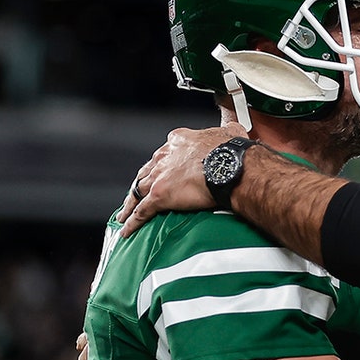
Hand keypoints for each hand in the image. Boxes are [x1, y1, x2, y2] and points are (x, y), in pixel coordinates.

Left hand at [119, 124, 247, 236]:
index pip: (164, 154)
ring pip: (137, 191)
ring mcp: (159, 176)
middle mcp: (164, 157)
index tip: (163, 170)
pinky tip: (127, 230)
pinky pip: (141, 211)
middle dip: (142, 183)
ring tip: (124, 214)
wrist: (229, 166)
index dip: (162, 163)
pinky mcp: (158, 195)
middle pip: (146, 172)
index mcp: (179, 142)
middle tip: (138, 193)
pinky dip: (132, 222)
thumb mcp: (231, 133)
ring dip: (130, 204)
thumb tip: (234, 130)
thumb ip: (228, 131)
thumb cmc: (231, 151)